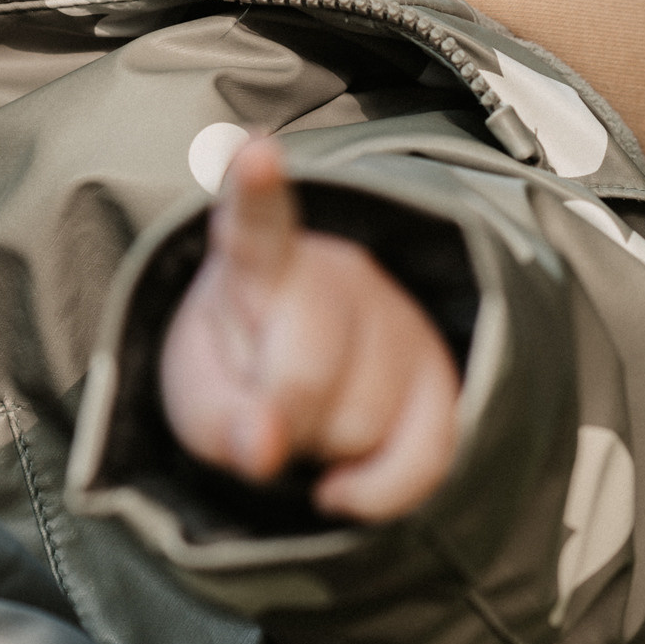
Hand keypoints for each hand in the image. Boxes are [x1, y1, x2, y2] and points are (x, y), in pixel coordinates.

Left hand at [158, 137, 461, 520]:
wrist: (296, 389)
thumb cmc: (238, 377)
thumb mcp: (199, 401)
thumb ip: (218, 422)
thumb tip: (267, 447)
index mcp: (257, 262)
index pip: (257, 222)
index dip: (256, 189)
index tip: (255, 152)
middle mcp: (339, 273)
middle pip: (310, 368)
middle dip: (278, 417)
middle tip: (261, 414)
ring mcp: (399, 320)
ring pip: (364, 423)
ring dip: (324, 449)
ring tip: (308, 420)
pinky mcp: (444, 373)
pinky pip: (426, 455)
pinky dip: (375, 491)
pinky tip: (340, 481)